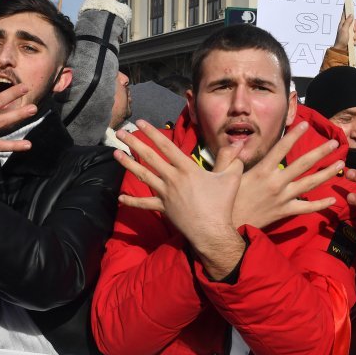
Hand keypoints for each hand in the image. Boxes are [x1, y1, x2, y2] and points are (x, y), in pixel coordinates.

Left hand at [115, 120, 245, 279]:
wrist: (212, 232)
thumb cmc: (222, 204)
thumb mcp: (231, 178)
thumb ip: (232, 158)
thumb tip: (240, 143)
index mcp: (187, 169)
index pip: (167, 146)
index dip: (152, 133)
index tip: (140, 122)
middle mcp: (173, 179)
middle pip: (149, 157)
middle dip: (134, 143)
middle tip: (120, 133)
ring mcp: (166, 194)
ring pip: (143, 176)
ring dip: (128, 164)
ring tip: (115, 153)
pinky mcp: (163, 208)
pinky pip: (145, 204)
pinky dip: (132, 201)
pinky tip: (120, 198)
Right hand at [232, 122, 340, 228]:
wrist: (227, 227)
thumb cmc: (224, 200)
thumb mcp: (222, 174)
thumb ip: (229, 156)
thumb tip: (237, 142)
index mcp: (262, 171)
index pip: (281, 148)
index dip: (294, 135)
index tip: (305, 124)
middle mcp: (276, 182)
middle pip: (303, 164)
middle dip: (320, 152)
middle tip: (334, 143)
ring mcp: (282, 198)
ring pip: (309, 184)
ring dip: (326, 174)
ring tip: (341, 164)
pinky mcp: (284, 212)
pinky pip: (306, 208)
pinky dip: (320, 204)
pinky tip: (332, 200)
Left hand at [332, 10, 355, 50]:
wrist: (342, 50)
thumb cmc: (340, 40)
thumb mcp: (343, 30)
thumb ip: (348, 22)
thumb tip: (351, 15)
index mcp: (343, 24)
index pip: (345, 14)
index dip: (347, 9)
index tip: (347, 3)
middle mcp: (347, 27)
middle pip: (355, 22)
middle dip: (355, 27)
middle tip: (352, 31)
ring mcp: (351, 32)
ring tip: (351, 39)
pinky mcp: (354, 37)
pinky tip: (352, 42)